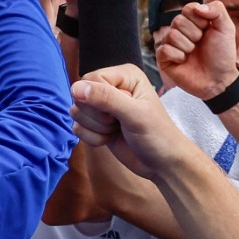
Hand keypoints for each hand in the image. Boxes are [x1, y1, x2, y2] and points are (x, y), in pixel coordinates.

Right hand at [72, 64, 203, 180]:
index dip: (98, 100)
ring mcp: (103, 106)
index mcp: (125, 75)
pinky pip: (78, 127)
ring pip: (77, 112)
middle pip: (80, 95)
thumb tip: (76, 88)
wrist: (162, 163)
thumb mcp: (134, 114)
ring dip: (95, 128)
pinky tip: (111, 139)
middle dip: (97, 116)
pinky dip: (93, 138)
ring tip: (116, 130)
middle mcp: (112, 86)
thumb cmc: (157, 135)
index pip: (91, 79)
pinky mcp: (97, 124)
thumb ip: (106, 98)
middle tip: (118, 123)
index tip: (117, 113)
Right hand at [156, 1, 238, 98]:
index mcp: (193, 21)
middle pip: (177, 21)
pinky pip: (164, 49)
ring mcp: (171, 44)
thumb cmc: (222, 54)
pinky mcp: (164, 59)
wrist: (219, 79)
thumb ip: (217, 9)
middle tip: (200, 45)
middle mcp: (180, 31)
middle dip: (194, 34)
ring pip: (171, 35)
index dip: (199, 19)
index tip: (208, 30)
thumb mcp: (226, 28)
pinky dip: (177, 56)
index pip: (188, 8)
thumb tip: (198, 8)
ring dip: (187, 46)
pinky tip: (184, 61)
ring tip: (193, 54)